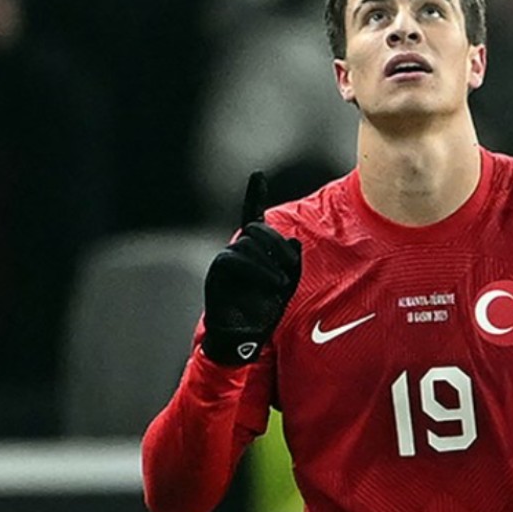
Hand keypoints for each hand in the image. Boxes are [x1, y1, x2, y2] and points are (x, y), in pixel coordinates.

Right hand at [201, 172, 302, 365]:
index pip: (253, 216)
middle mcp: (237, 250)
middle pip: (255, 229)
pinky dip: (257, 268)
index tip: (257, 175)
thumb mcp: (286, 286)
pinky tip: (273, 282)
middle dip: (276, 241)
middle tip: (290, 262)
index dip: (253, 195)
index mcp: (254, 250)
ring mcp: (226, 260)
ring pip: (248, 244)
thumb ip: (292, 263)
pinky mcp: (218, 273)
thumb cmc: (264, 310)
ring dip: (269, 259)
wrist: (242, 337)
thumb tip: (294, 242)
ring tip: (281, 282)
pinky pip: (235, 259)